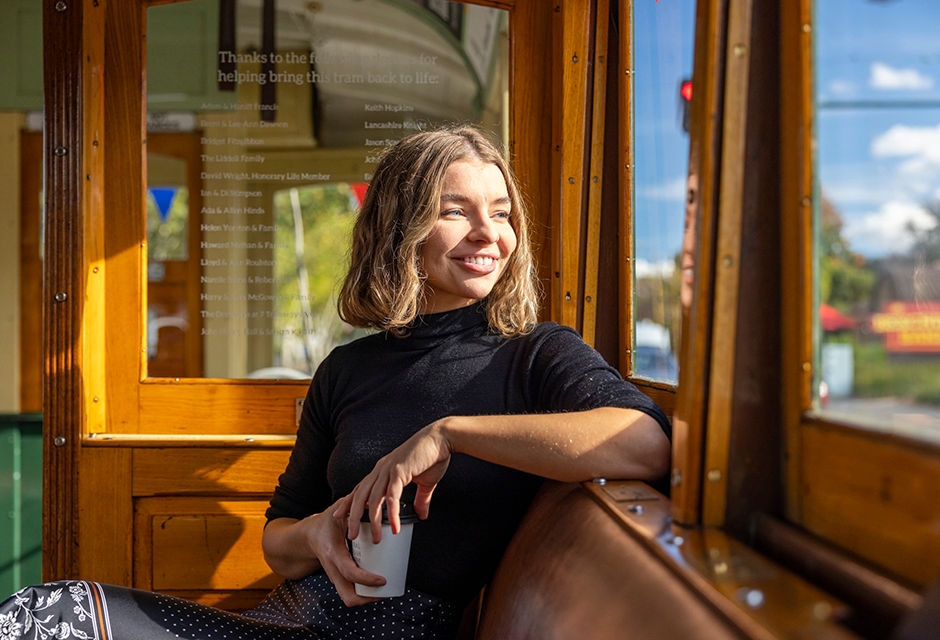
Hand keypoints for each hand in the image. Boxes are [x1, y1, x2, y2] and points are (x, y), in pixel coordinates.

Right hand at [296, 498, 387, 605]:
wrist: (310, 535)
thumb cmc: (327, 522)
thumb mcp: (337, 511)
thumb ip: (352, 505)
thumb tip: (371, 503)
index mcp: (332, 553)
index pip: (349, 573)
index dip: (367, 579)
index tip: (383, 579)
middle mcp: (332, 569)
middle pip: (349, 597)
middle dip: (369, 599)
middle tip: (387, 590)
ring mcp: (335, 577)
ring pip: (350, 599)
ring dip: (368, 598)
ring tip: (386, 590)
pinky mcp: (339, 578)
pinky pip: (351, 592)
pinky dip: (365, 593)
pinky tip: (378, 585)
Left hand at [335, 421, 452, 544]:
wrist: (441, 438)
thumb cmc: (432, 456)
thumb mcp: (424, 483)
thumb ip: (421, 499)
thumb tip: (421, 515)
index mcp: (383, 470)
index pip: (360, 489)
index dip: (349, 503)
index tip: (341, 516)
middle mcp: (381, 470)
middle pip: (360, 496)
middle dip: (353, 516)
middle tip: (351, 535)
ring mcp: (389, 470)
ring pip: (373, 499)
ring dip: (372, 521)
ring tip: (375, 538)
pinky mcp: (399, 472)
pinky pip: (392, 497)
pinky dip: (392, 513)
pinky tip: (393, 527)